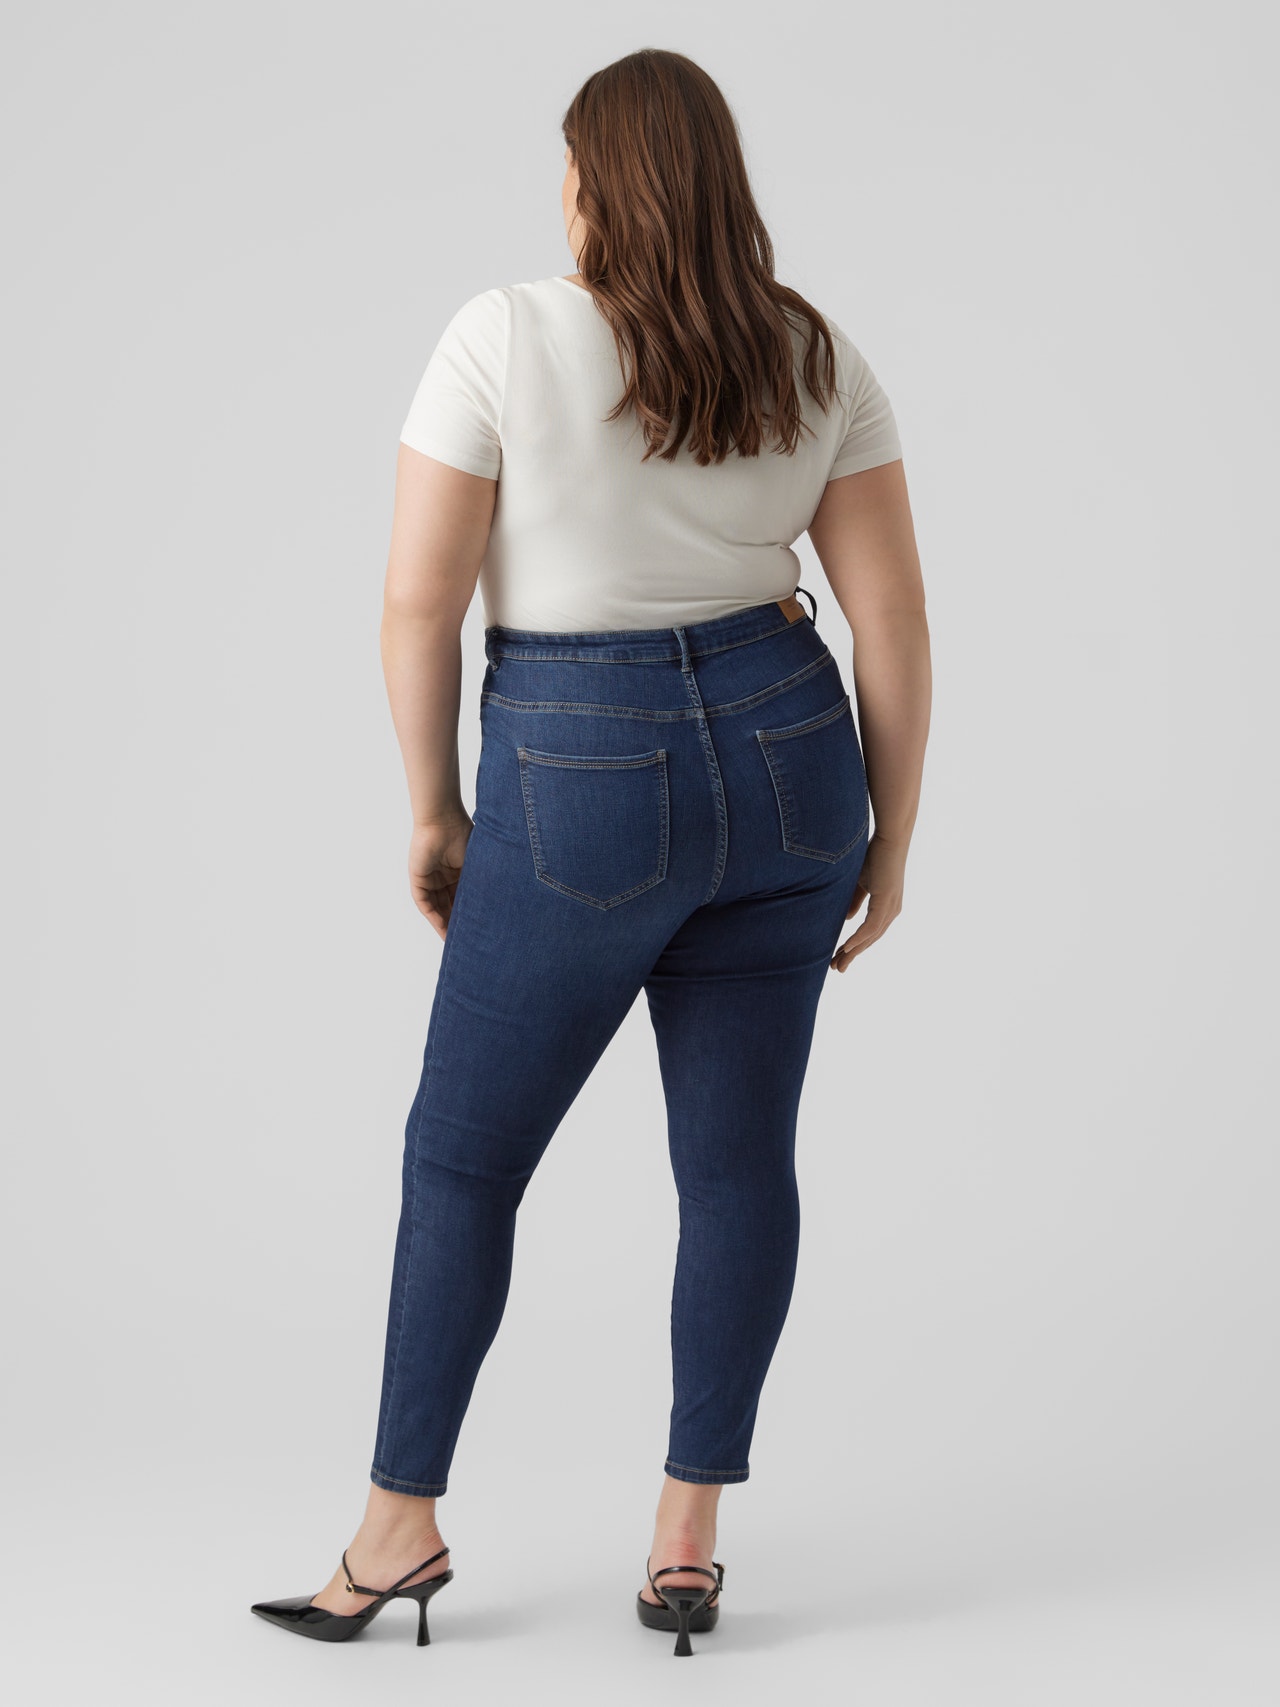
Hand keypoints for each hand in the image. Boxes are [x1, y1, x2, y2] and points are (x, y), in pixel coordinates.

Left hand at [409, 814, 473, 940]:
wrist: (443, 820)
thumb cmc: (464, 835)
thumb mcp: (478, 865)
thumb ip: (482, 883)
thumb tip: (498, 905)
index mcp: (460, 871)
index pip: (463, 898)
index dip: (470, 914)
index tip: (480, 929)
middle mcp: (444, 877)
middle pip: (450, 906)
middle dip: (457, 924)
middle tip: (468, 941)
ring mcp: (431, 879)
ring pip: (437, 908)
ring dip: (445, 924)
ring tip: (456, 941)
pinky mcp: (418, 879)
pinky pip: (425, 904)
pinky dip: (434, 917)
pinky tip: (443, 929)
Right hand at [831, 831, 905, 971]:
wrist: (889, 839)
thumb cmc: (875, 856)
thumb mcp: (860, 883)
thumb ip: (855, 902)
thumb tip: (848, 919)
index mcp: (886, 907)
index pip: (869, 933)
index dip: (854, 946)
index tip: (838, 957)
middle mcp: (891, 911)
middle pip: (869, 940)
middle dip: (852, 955)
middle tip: (837, 968)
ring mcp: (890, 908)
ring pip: (870, 937)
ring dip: (853, 951)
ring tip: (838, 963)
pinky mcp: (886, 902)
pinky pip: (871, 927)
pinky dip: (858, 939)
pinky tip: (847, 948)